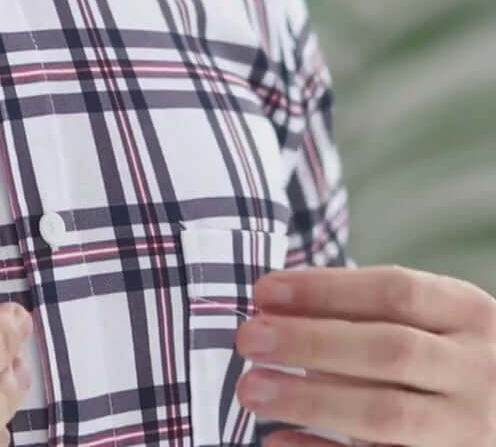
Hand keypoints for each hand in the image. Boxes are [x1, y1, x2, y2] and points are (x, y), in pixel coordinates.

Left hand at [233, 265, 495, 445]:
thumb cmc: (444, 357)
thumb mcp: (426, 320)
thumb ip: (361, 314)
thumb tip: (273, 312)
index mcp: (468, 313)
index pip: (394, 291)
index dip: (324, 289)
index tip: (263, 292)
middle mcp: (480, 371)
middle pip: (389, 350)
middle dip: (310, 342)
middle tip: (248, 339)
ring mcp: (474, 429)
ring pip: (387, 413)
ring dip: (309, 400)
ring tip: (250, 389)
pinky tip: (278, 441)